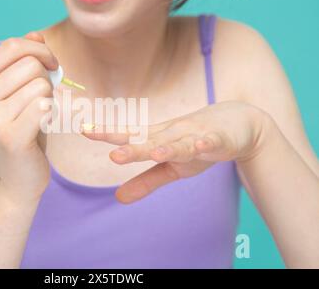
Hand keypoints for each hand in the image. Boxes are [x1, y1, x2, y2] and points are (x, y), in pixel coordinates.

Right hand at [0, 32, 57, 203]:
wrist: (12, 182)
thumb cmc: (20, 134)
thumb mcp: (17, 95)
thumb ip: (23, 64)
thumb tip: (36, 33)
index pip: (12, 46)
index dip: (39, 49)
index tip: (51, 65)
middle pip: (30, 64)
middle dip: (47, 77)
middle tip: (44, 99)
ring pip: (41, 84)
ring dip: (50, 98)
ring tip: (40, 116)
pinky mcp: (9, 136)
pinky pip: (44, 105)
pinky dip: (52, 113)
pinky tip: (43, 127)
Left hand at [83, 101, 268, 203]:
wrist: (239, 124)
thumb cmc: (197, 143)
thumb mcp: (171, 168)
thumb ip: (145, 182)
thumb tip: (117, 198)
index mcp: (158, 139)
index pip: (130, 136)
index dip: (108, 134)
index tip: (84, 131)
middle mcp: (173, 134)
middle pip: (150, 141)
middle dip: (133, 148)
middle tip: (113, 155)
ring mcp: (196, 135)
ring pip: (180, 143)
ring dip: (167, 147)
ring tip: (153, 152)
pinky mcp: (219, 140)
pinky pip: (212, 142)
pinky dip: (207, 142)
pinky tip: (201, 144)